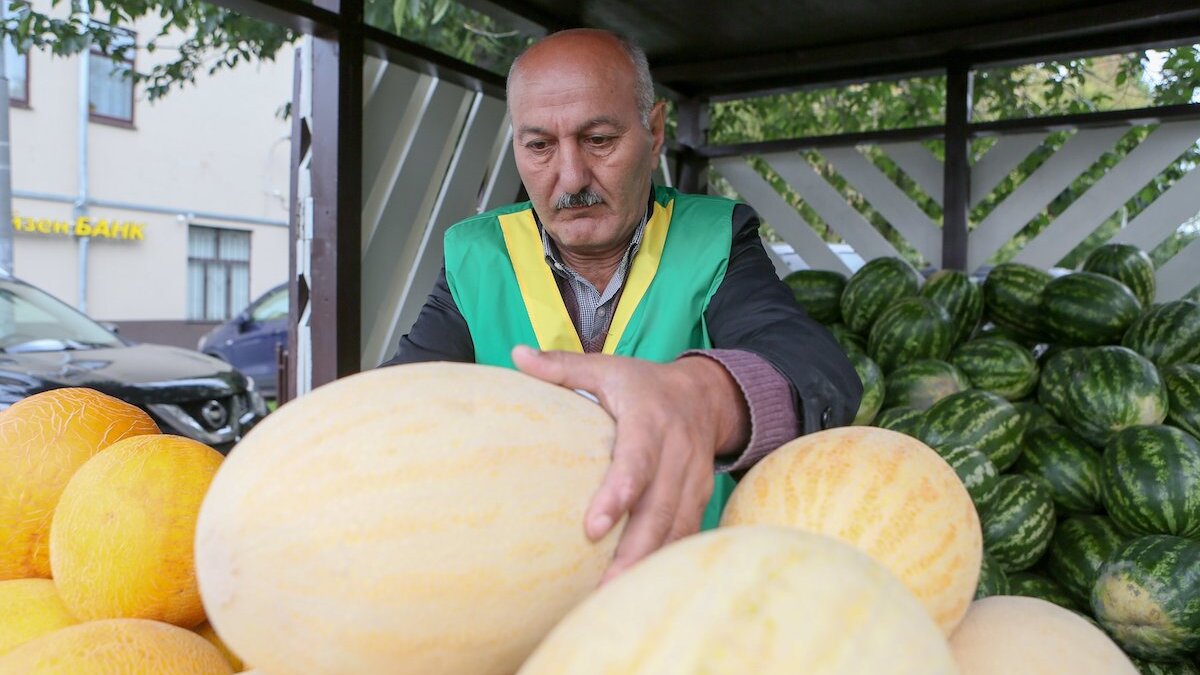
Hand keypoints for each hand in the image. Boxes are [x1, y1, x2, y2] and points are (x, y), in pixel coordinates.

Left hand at [511, 345, 748, 582]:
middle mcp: (678, 449)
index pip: (637, 461)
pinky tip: (638, 585)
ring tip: (615, 595)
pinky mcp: (700, 496)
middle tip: (603, 585)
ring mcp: (694, 476)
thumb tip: (516, 354)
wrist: (705, 394)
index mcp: (651, 418)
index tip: (592, 528)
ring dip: (649, 561)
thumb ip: (561, 366)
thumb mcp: (605, 367)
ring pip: (676, 526)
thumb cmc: (641, 385)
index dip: (618, 494)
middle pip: (660, 506)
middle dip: (634, 548)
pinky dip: (664, 559)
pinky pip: (685, 532)